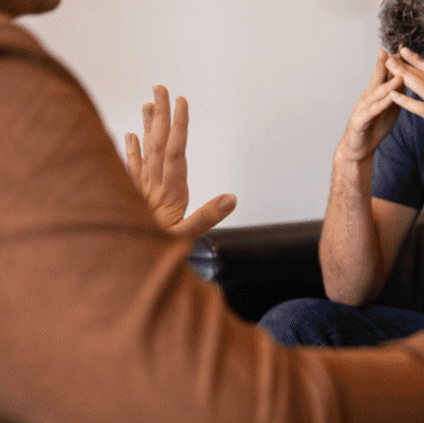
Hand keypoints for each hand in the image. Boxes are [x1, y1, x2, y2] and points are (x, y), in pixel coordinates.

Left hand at [125, 85, 235, 237]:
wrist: (118, 260)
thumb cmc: (152, 251)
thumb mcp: (185, 238)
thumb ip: (207, 216)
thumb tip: (231, 198)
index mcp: (169, 193)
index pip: (175, 152)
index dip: (179, 126)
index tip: (181, 102)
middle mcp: (153, 186)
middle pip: (158, 143)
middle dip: (161, 115)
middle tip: (160, 87)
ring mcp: (141, 189)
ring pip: (145, 151)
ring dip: (148, 126)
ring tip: (148, 103)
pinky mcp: (130, 195)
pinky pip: (131, 168)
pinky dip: (131, 149)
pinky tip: (130, 134)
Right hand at [337, 50, 404, 163]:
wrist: (358, 149)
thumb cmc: (374, 128)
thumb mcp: (389, 110)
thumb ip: (396, 96)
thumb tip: (406, 82)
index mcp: (375, 94)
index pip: (384, 75)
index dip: (391, 63)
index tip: (400, 50)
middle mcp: (367, 98)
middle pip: (377, 79)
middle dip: (384, 64)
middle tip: (392, 51)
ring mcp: (362, 108)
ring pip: (376, 94)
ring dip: (388, 83)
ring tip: (399, 73)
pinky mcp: (360, 121)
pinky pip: (373, 111)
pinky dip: (381, 104)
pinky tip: (390, 98)